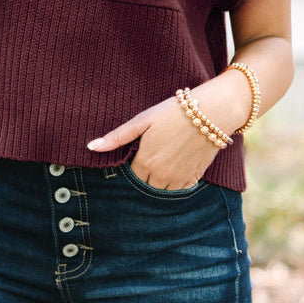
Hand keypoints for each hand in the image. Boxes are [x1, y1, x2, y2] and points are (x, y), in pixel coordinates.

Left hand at [87, 95, 223, 189]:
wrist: (211, 112)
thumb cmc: (173, 112)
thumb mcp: (142, 120)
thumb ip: (117, 137)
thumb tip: (91, 147)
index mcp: (145, 163)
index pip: (131, 176)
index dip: (135, 164)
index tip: (141, 151)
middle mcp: (160, 176)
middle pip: (145, 185)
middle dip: (146, 174)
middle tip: (155, 154)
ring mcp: (178, 179)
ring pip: (162, 190)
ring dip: (160, 179)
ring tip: (167, 157)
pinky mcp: (194, 179)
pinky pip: (179, 189)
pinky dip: (176, 181)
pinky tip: (179, 163)